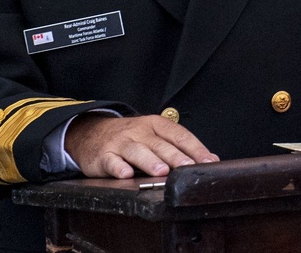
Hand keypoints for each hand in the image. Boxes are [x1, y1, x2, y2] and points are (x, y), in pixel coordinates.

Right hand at [64, 113, 218, 178]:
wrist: (90, 133)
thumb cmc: (130, 138)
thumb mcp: (154, 136)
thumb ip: (179, 147)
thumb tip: (210, 159)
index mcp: (156, 125)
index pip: (179, 135)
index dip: (195, 148)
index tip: (209, 161)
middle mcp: (139, 131)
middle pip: (160, 144)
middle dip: (176, 156)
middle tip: (188, 167)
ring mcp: (121, 142)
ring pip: (137, 151)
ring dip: (149, 161)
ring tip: (161, 171)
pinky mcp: (103, 155)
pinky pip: (112, 161)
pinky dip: (119, 167)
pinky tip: (126, 174)